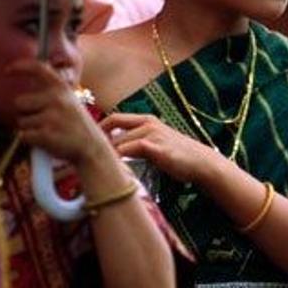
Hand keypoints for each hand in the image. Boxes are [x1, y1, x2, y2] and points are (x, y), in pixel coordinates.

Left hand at [10, 59, 108, 165]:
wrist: (92, 148)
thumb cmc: (75, 125)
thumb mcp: (70, 102)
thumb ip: (51, 92)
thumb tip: (27, 88)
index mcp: (62, 88)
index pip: (38, 68)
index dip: (20, 66)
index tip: (7, 70)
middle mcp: (56, 99)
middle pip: (20, 102)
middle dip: (26, 113)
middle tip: (44, 121)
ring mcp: (51, 117)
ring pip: (21, 121)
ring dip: (30, 128)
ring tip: (49, 131)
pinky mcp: (46, 134)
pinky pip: (23, 135)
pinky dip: (31, 140)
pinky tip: (46, 141)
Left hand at [99, 111, 218, 185]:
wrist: (202, 163)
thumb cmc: (178, 155)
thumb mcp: (155, 142)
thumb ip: (136, 142)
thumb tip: (113, 151)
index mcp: (146, 120)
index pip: (114, 118)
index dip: (98, 129)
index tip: (88, 144)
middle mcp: (148, 124)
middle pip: (112, 130)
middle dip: (98, 143)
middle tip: (85, 156)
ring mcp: (152, 134)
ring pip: (118, 142)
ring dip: (106, 154)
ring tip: (95, 165)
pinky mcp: (156, 148)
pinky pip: (129, 150)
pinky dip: (118, 159)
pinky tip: (112, 169)